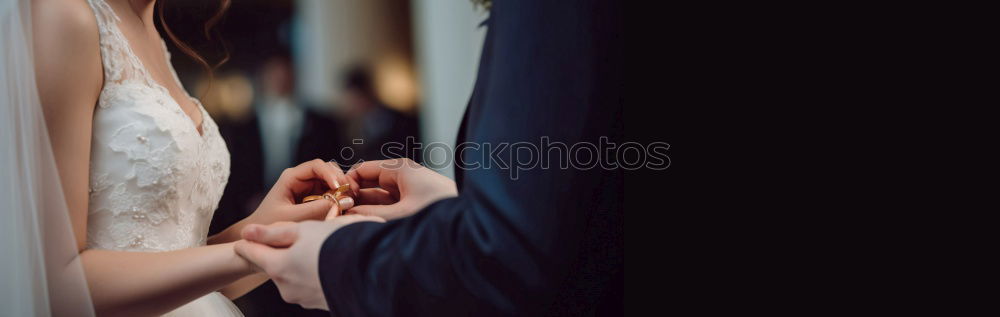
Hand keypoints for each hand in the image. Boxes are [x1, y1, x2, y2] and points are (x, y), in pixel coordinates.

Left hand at [233, 216, 384, 309]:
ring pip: (294, 274)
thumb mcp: (304, 229)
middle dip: (283, 250)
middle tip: (298, 235)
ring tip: (322, 246)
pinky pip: (311, 283)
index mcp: (278, 266)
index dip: (248, 242)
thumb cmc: (338, 244)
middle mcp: (286, 287)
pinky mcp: (321, 302)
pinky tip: (331, 260)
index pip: (251, 253)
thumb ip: (274, 233)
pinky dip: (316, 271)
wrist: (372, 270)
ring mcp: (303, 298)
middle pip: (275, 264)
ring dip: (302, 261)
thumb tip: (247, 232)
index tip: (246, 237)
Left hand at [249, 159, 356, 224]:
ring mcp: (310, 187)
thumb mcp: (293, 218)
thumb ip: (317, 209)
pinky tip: (346, 205)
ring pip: (333, 180)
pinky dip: (341, 196)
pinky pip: (333, 192)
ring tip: (350, 200)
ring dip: (343, 188)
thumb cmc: (270, 224)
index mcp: (291, 177)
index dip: (330, 174)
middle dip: (341, 180)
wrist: (262, 235)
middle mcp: (302, 178)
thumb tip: (344, 201)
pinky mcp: (316, 197)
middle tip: (351, 194)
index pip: (316, 166)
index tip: (339, 188)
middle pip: (328, 169)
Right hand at [345, 158, 457, 219]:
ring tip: (349, 224)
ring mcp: (407, 189)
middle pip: (367, 184)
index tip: (336, 202)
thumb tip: (347, 214)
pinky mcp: (412, 202)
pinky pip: (387, 205)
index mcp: (398, 168)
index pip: (362, 170)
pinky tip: (367, 226)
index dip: (346, 185)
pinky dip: (376, 214)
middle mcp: (401, 175)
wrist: (468, 222)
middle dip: (353, 199)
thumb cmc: (437, 213)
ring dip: (364, 209)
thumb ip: (371, 214)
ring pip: (376, 197)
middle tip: (337, 216)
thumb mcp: (400, 214)